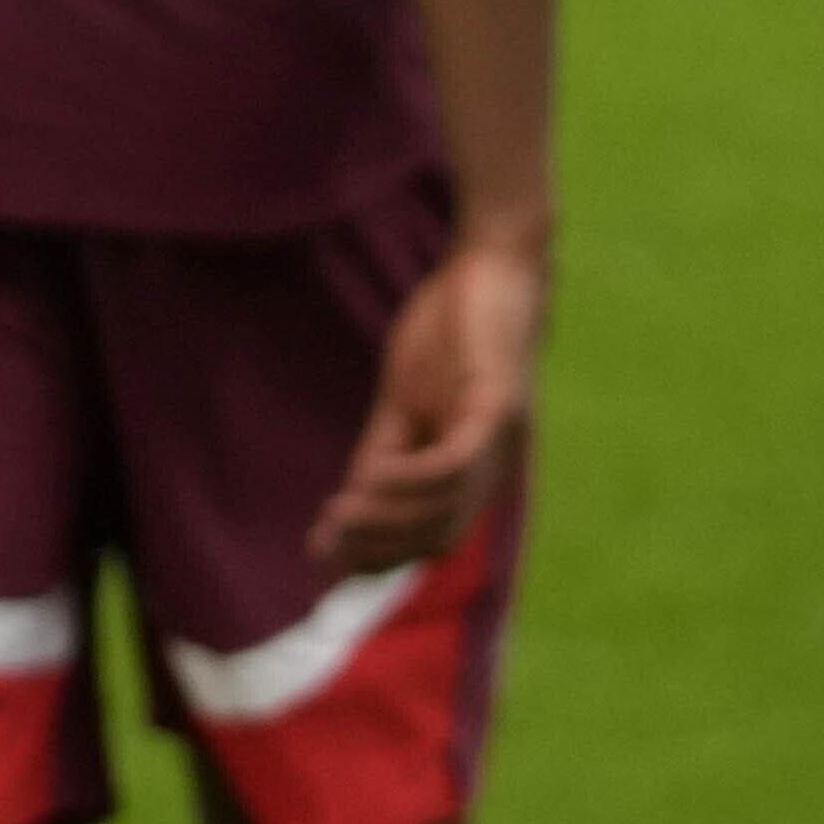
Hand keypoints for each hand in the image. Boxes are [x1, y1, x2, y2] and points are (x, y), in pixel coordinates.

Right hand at [311, 233, 546, 572]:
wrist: (491, 268)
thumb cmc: (449, 333)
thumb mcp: (404, 401)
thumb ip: (384, 451)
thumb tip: (348, 502)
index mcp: (478, 472)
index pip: (431, 537)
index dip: (379, 555)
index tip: (322, 552)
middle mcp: (497, 468)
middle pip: (439, 536)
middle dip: (379, 546)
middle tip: (323, 540)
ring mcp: (501, 440)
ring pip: (447, 507)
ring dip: (387, 518)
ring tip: (338, 513)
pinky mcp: (497, 405)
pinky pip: (455, 462)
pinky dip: (411, 479)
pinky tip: (370, 477)